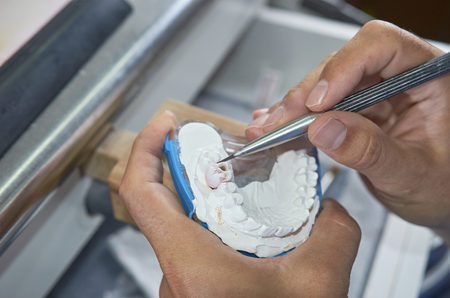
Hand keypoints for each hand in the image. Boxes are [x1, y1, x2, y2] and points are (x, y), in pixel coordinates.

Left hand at [119, 111, 360, 296]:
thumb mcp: (319, 282)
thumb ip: (333, 230)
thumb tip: (332, 208)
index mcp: (191, 264)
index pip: (141, 192)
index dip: (147, 148)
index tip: (164, 123)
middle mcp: (176, 273)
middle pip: (166, 202)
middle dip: (193, 168)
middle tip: (221, 149)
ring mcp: (183, 282)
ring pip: (183, 224)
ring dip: (210, 199)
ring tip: (242, 185)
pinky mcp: (195, 289)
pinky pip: (196, 245)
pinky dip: (218, 225)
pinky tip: (250, 227)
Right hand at [246, 20, 449, 242]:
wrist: (436, 201)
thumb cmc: (441, 184)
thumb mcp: (411, 174)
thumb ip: (370, 151)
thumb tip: (323, 129)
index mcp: (427, 77)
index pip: (382, 47)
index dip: (344, 67)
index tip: (318, 104)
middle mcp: (397, 77)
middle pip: (343, 65)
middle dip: (307, 94)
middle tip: (281, 122)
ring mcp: (372, 93)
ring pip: (324, 84)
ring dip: (293, 108)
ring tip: (268, 127)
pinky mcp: (353, 110)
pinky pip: (319, 106)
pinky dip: (295, 118)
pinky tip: (275, 123)